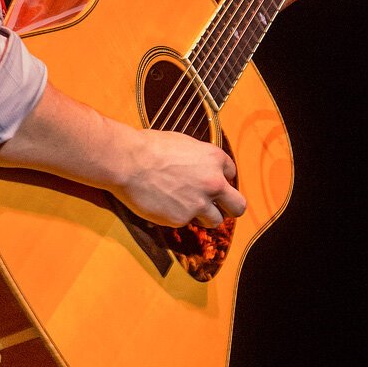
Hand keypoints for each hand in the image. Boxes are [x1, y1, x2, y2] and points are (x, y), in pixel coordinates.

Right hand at [112, 128, 243, 227]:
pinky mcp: (182, 218)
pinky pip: (187, 223)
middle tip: (218, 208)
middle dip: (229, 208)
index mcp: (214, 159)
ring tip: (187, 208)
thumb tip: (198, 167)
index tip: (212, 183)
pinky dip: (179, 217)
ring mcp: (199, 203)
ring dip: (205, 217)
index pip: (231, 174)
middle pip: (238, 206)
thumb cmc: (150, 147)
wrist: (129, 162)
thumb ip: (199, 159)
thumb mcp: (183, 143)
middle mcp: (214, 182)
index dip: (222, 179)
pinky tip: (165, 206)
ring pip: (216, 220)